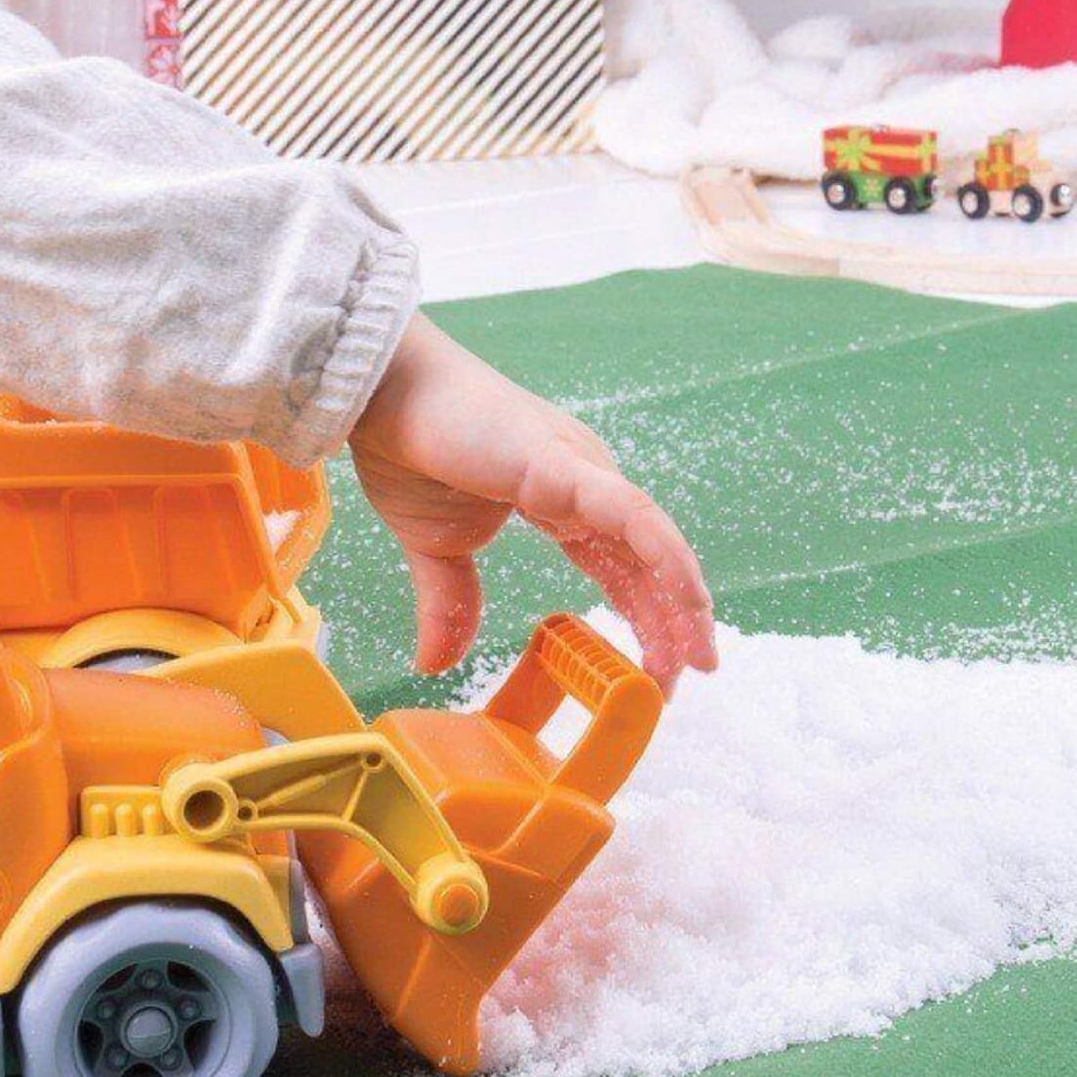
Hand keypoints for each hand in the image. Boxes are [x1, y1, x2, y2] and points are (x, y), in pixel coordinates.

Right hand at [348, 313, 717, 688]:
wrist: (381, 396)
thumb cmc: (410, 449)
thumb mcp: (435, 548)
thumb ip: (448, 602)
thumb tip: (433, 663)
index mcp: (561, 499)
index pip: (620, 566)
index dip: (644, 617)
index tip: (658, 673)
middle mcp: (585, 484)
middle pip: (646, 561)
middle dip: (671, 622)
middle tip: (683, 680)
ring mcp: (582, 472)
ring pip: (652, 542)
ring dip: (680, 601)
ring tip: (694, 656)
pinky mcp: (566, 468)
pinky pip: (633, 516)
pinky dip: (667, 557)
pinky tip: (686, 597)